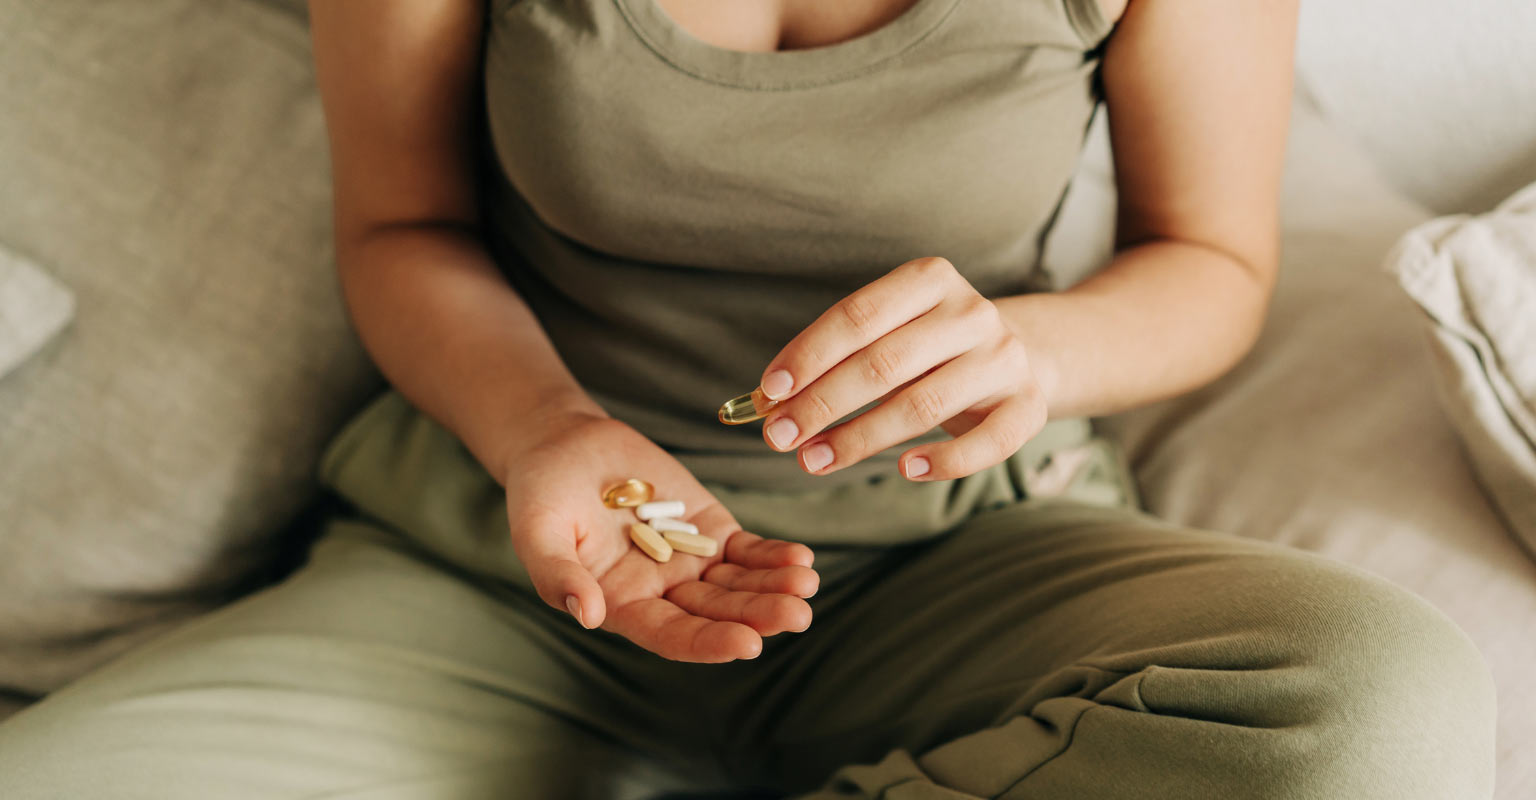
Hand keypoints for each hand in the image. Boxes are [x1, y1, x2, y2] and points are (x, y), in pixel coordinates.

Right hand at [501, 410, 819, 662]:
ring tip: (807, 583)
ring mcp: (691, 560)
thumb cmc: (540, 496)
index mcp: (622, 607)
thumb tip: (586, 615)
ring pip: (740, 584)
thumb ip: (559, 576)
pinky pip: (748, 550)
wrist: (563, 446)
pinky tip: (801, 559)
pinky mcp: (710, 527)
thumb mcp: (537, 535)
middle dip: (758, 615)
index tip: (747, 645)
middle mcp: (662, 592)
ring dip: (775, 588)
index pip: (671, 635)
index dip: (708, 643)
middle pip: (717, 613)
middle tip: (798, 615)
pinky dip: (774, 556)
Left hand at [756, 256, 1047, 480]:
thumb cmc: (929, 347)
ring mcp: (1004, 359)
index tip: (769, 393)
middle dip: (822, 404)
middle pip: (883, 363)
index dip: (808, 356)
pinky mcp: (1028, 406)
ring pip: (923, 405)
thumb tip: (768, 401)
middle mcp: (971, 313)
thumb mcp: (887, 332)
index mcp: (929, 280)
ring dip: (860, 439)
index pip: (856, 316)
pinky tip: (904, 470)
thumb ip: (834, 358)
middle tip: (779, 438)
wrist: (1023, 353)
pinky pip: (986, 444)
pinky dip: (944, 462)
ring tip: (814, 461)